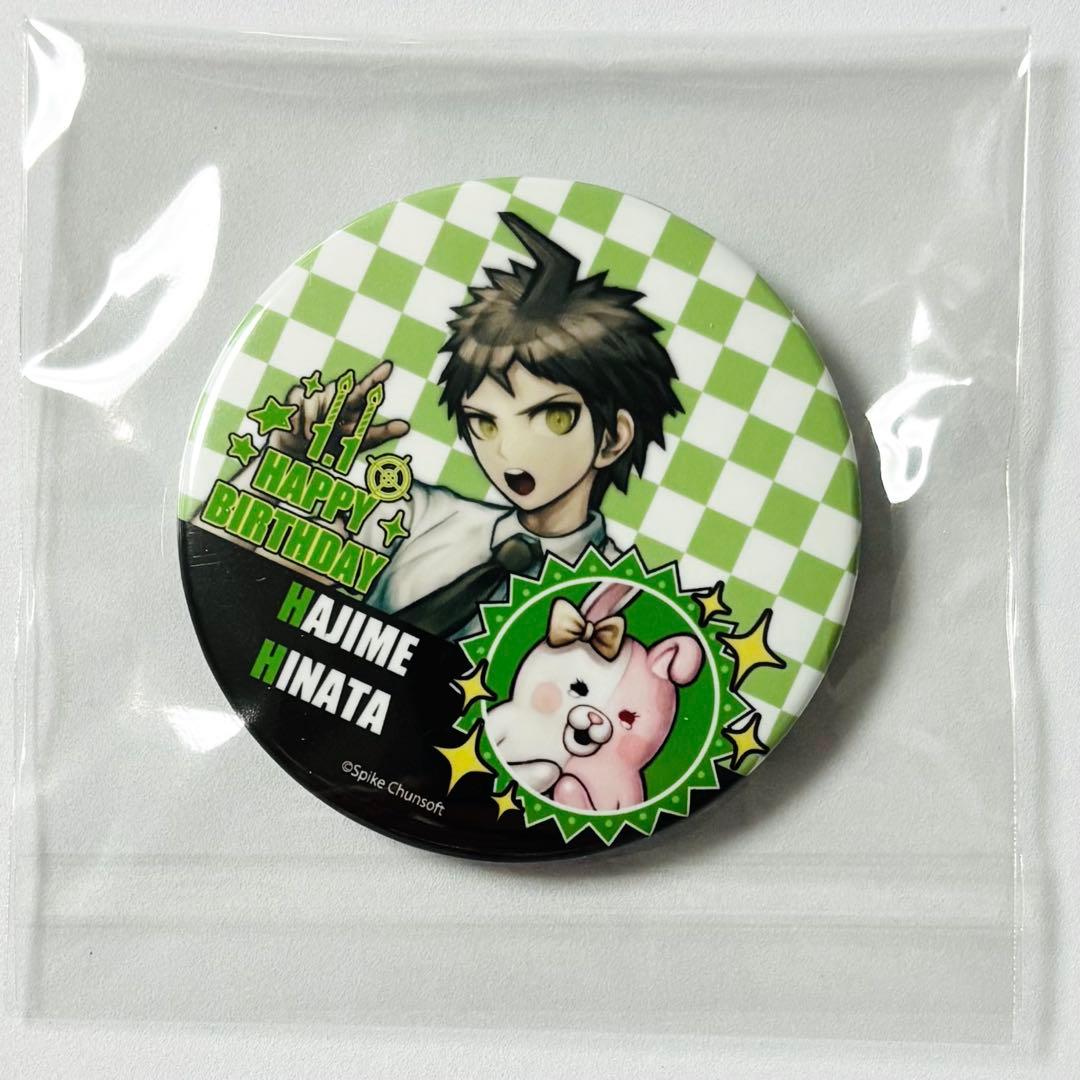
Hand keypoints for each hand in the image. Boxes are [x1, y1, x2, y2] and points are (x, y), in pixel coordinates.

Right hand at [269, 360, 409, 457]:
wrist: (297, 452)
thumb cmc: (332, 446)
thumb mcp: (358, 442)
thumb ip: (381, 433)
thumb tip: (406, 427)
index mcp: (352, 406)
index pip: (365, 391)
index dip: (376, 378)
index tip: (389, 367)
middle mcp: (336, 397)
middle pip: (342, 390)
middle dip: (339, 396)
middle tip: (340, 404)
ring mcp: (316, 395)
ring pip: (316, 404)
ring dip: (314, 424)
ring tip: (312, 437)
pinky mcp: (297, 396)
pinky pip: (300, 406)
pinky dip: (300, 421)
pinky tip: (297, 428)